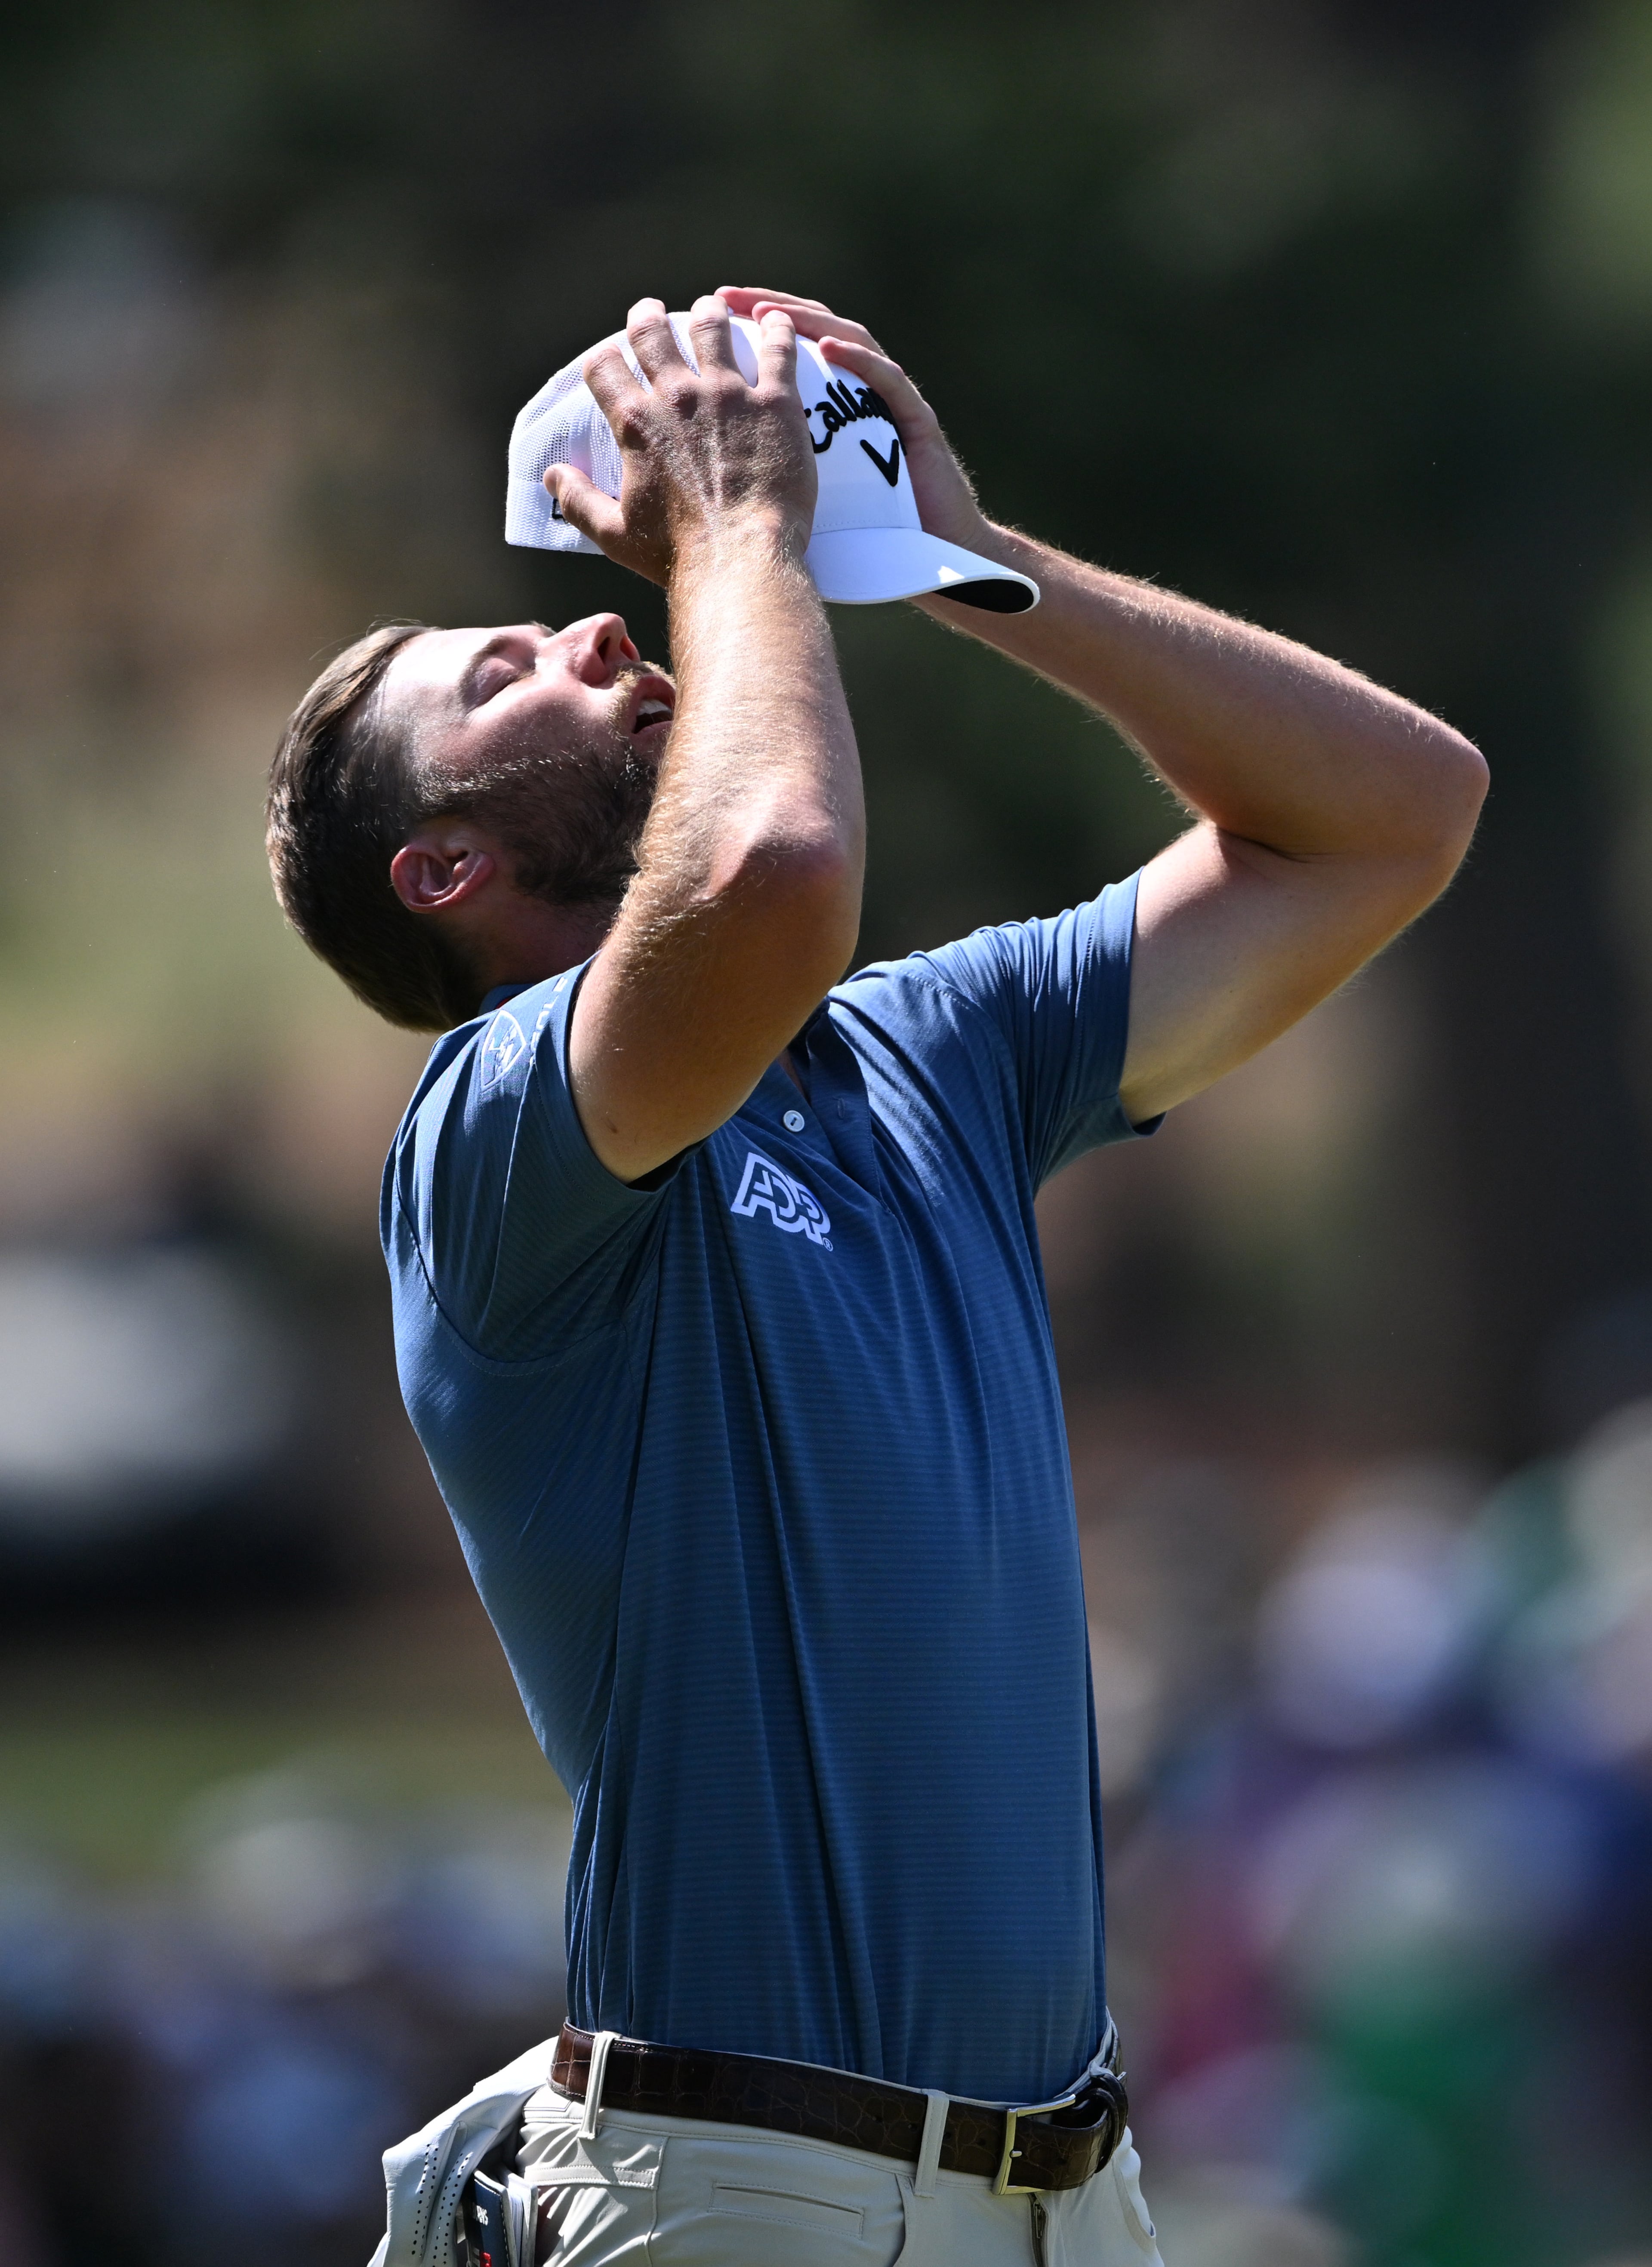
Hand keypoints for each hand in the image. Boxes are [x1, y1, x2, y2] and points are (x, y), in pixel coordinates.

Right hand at [544, 295, 815, 586]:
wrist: (740, 561)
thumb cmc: (676, 554)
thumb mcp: (614, 534)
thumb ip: (578, 501)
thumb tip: (551, 476)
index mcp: (636, 423)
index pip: (604, 367)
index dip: (604, 358)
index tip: (611, 356)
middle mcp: (678, 397)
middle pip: (653, 334)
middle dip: (648, 317)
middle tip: (653, 312)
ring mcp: (728, 394)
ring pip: (712, 328)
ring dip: (708, 313)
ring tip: (711, 309)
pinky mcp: (775, 403)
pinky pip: (777, 349)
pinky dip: (774, 330)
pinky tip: (775, 320)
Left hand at [717, 286, 992, 557]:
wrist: (925, 557)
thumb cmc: (860, 538)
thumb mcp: (799, 499)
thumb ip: (762, 470)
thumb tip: (699, 470)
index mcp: (830, 407)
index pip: (785, 349)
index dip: (746, 328)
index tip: (700, 318)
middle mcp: (860, 394)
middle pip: (812, 331)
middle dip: (766, 308)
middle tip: (722, 297)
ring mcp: (891, 403)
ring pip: (850, 341)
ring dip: (807, 322)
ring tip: (768, 313)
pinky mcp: (917, 422)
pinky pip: (887, 380)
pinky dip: (859, 360)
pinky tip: (829, 347)